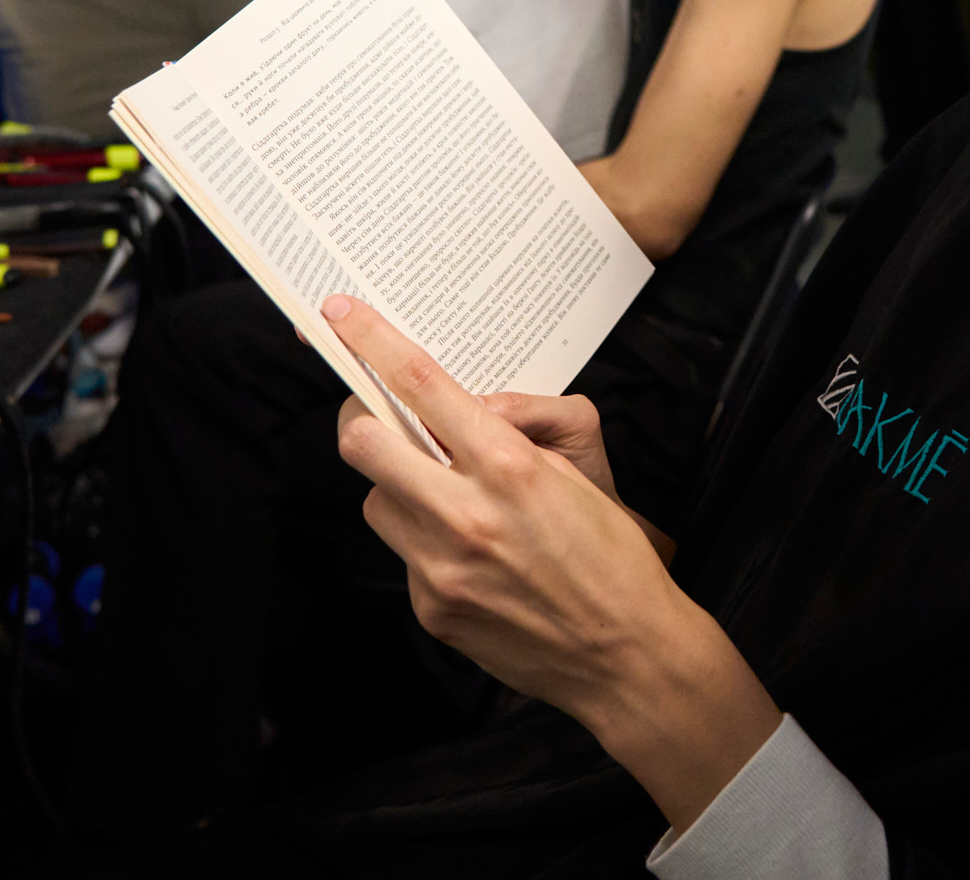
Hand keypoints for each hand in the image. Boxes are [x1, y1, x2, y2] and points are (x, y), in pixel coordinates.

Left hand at [326, 294, 777, 829]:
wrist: (626, 654)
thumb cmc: (610, 556)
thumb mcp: (570, 472)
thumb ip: (505, 435)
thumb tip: (448, 412)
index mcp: (508, 466)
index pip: (421, 385)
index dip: (372, 341)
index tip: (342, 315)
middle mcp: (466, 514)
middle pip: (363, 443)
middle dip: (362, 421)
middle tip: (378, 417)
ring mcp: (442, 568)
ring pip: (377, 501)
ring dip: (399, 487)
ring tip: (446, 498)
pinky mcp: (433, 609)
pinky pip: (404, 556)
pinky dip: (427, 544)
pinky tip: (473, 557)